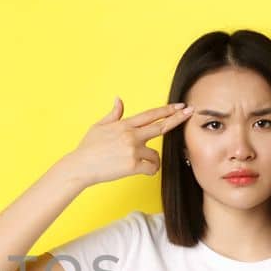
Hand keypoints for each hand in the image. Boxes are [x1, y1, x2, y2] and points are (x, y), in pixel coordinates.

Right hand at [51, 97, 192, 187]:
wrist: (80, 166)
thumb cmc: (88, 148)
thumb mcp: (99, 126)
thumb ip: (113, 114)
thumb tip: (119, 99)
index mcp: (124, 125)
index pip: (150, 115)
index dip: (167, 110)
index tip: (180, 106)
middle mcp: (131, 135)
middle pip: (161, 126)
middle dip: (177, 119)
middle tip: (190, 113)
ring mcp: (132, 150)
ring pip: (155, 154)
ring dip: (153, 159)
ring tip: (144, 163)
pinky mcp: (132, 165)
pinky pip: (151, 167)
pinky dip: (151, 170)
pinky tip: (145, 170)